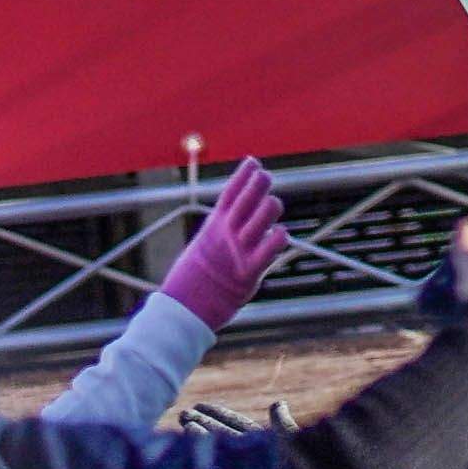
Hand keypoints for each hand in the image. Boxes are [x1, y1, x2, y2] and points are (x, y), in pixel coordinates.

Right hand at [160, 158, 288, 329]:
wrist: (185, 308)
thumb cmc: (196, 279)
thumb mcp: (204, 247)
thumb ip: (221, 233)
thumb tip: (233, 222)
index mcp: (214, 226)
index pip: (230, 193)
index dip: (242, 175)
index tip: (253, 161)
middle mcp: (227, 234)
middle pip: (247, 198)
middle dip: (258, 183)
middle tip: (265, 177)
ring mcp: (239, 250)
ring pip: (262, 216)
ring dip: (271, 206)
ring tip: (273, 204)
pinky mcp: (249, 272)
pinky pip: (269, 249)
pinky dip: (278, 238)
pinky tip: (282, 233)